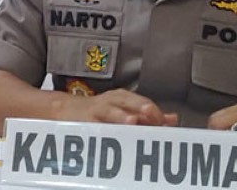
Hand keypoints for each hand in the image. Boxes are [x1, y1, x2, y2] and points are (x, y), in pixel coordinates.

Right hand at [52, 88, 177, 126]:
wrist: (64, 110)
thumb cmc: (98, 111)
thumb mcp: (124, 108)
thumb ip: (148, 115)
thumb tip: (173, 119)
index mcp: (124, 98)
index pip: (145, 104)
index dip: (157, 116)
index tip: (168, 128)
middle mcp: (112, 102)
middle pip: (131, 105)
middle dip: (143, 113)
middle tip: (154, 120)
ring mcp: (97, 110)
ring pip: (112, 113)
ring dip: (122, 117)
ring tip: (132, 122)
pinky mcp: (83, 121)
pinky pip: (94, 126)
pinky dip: (102, 131)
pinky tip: (108, 137)